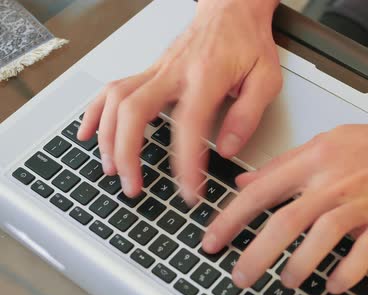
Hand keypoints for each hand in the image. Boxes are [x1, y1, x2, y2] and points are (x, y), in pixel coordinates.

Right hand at [77, 0, 281, 202]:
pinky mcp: (149, 71)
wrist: (231, 10)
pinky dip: (96, 113)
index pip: (188, 125)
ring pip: (116, 101)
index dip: (185, 162)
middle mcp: (173, 72)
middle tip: (134, 186)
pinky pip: (112, 89)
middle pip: (134, 111)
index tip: (188, 191)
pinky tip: (90, 134)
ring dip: (109, 138)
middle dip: (127, 153)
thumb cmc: (247, 42)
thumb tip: (226, 148)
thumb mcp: (266, 79)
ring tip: (113, 169)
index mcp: (206, 77)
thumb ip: (248, 115)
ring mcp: (157, 70)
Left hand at [202, 110, 367, 293]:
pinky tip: (332, 283)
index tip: (213, 239)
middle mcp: (334, 183)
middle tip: (239, 275)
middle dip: (256, 254)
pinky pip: (361, 256)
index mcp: (314, 160)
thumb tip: (246, 181)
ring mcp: (361, 205)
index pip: (261, 191)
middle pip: (284, 222)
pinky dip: (344, 274)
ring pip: (320, 240)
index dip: (230, 219)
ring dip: (297, 267)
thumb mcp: (326, 142)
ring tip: (286, 281)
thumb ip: (283, 164)